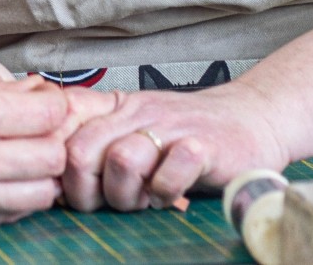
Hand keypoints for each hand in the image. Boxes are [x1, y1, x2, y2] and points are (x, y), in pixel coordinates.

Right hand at [0, 64, 113, 227]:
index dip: (53, 102)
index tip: (41, 99)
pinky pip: (10, 215)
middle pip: (54, 156)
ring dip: (39, 172)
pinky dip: (16, 196)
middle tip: (33, 126)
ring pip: (41, 193)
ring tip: (18, 153)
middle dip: (52, 138)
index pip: (49, 112)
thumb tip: (34, 93)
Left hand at [62, 85, 286, 212]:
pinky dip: (165, 195)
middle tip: (111, 203)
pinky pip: (167, 176)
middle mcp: (138, 113)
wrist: (254, 118)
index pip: (64, 131)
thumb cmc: (191, 133)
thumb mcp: (139, 127)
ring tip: (144, 199)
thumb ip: (103, 143)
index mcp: (117, 109)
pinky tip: (173, 195)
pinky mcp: (203, 146)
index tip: (76, 192)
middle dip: (87, 192)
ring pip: (120, 162)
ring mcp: (170, 127)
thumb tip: (58, 180)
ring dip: (127, 195)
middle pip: (82, 151)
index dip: (61, 171)